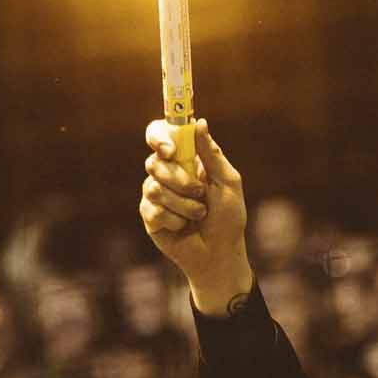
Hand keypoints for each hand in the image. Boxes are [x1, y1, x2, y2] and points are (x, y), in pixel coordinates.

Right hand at [139, 119, 252, 313]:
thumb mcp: (228, 183)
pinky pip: (154, 209)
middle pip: (155, 161)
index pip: (161, 135)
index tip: (170, 150)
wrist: (219, 254)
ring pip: (155, 187)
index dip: (159, 137)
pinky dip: (175, 219)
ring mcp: (156, 194)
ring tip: (199, 214)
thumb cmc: (228, 218)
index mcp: (186, 159)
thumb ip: (212, 155)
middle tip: (200, 192)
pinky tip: (184, 227)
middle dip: (179, 179)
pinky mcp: (150, 216)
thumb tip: (199, 123)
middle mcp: (167, 173)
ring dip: (183, 204)